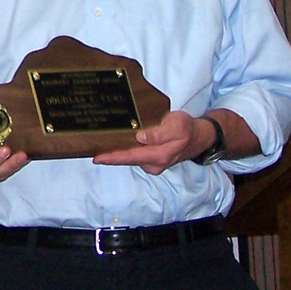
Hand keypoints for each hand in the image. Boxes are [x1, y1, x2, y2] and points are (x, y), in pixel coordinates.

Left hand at [92, 110, 214, 174]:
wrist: (199, 137)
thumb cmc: (188, 129)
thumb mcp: (177, 125)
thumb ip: (160, 133)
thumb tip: (141, 137)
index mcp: (159, 156)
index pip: (130, 157)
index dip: (113, 157)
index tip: (97, 158)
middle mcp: (153, 163)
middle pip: (126, 160)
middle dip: (109, 156)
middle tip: (90, 150)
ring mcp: (152, 163)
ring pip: (130, 158)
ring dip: (116, 153)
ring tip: (98, 146)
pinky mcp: (152, 159)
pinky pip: (134, 155)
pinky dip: (124, 151)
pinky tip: (114, 144)